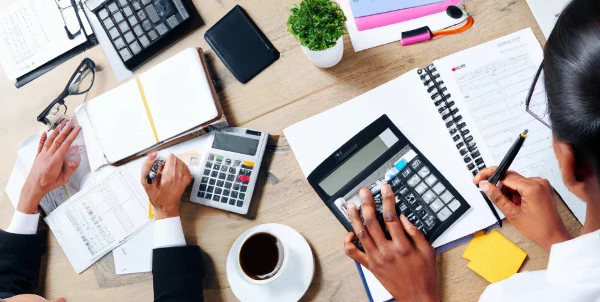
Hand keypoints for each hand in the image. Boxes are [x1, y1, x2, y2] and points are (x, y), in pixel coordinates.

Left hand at [18, 120, 80, 213]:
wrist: (34, 187)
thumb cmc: (48, 184)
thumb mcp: (63, 179)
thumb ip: (70, 169)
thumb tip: (76, 160)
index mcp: (56, 160)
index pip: (66, 144)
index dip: (72, 135)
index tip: (76, 129)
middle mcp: (48, 155)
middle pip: (58, 139)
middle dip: (65, 129)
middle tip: (70, 122)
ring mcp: (42, 154)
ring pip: (50, 139)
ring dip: (56, 130)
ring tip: (61, 124)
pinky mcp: (38, 156)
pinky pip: (41, 145)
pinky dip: (43, 138)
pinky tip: (45, 133)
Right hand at [141, 153, 191, 219]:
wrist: (166, 206)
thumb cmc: (157, 196)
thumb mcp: (146, 182)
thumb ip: (147, 166)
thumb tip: (153, 155)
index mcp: (169, 175)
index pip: (170, 156)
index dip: (163, 160)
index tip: (160, 167)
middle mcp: (179, 176)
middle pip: (176, 158)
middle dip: (168, 162)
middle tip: (163, 171)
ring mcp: (184, 178)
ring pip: (181, 162)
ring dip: (174, 165)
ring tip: (168, 173)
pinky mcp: (187, 179)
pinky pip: (185, 167)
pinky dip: (180, 168)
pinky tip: (174, 174)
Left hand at [344, 184, 438, 301]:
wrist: (417, 297)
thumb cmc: (424, 275)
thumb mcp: (427, 250)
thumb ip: (415, 232)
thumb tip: (403, 217)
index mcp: (402, 246)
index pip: (391, 217)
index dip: (387, 200)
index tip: (384, 189)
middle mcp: (387, 251)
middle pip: (372, 222)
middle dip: (367, 204)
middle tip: (364, 193)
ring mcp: (376, 258)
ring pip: (361, 234)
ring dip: (354, 218)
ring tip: (352, 205)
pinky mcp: (370, 266)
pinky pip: (354, 253)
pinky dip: (349, 242)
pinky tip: (350, 233)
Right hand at [474, 167, 570, 250]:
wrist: (553, 235)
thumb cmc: (538, 228)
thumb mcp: (512, 213)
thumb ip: (497, 197)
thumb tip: (485, 185)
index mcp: (532, 187)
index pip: (505, 175)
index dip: (489, 177)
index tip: (479, 180)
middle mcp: (538, 182)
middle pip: (510, 177)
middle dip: (499, 185)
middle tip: (490, 194)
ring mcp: (541, 183)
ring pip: (515, 181)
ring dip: (508, 190)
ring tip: (511, 205)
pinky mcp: (541, 187)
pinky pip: (523, 184)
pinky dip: (516, 192)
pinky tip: (517, 203)